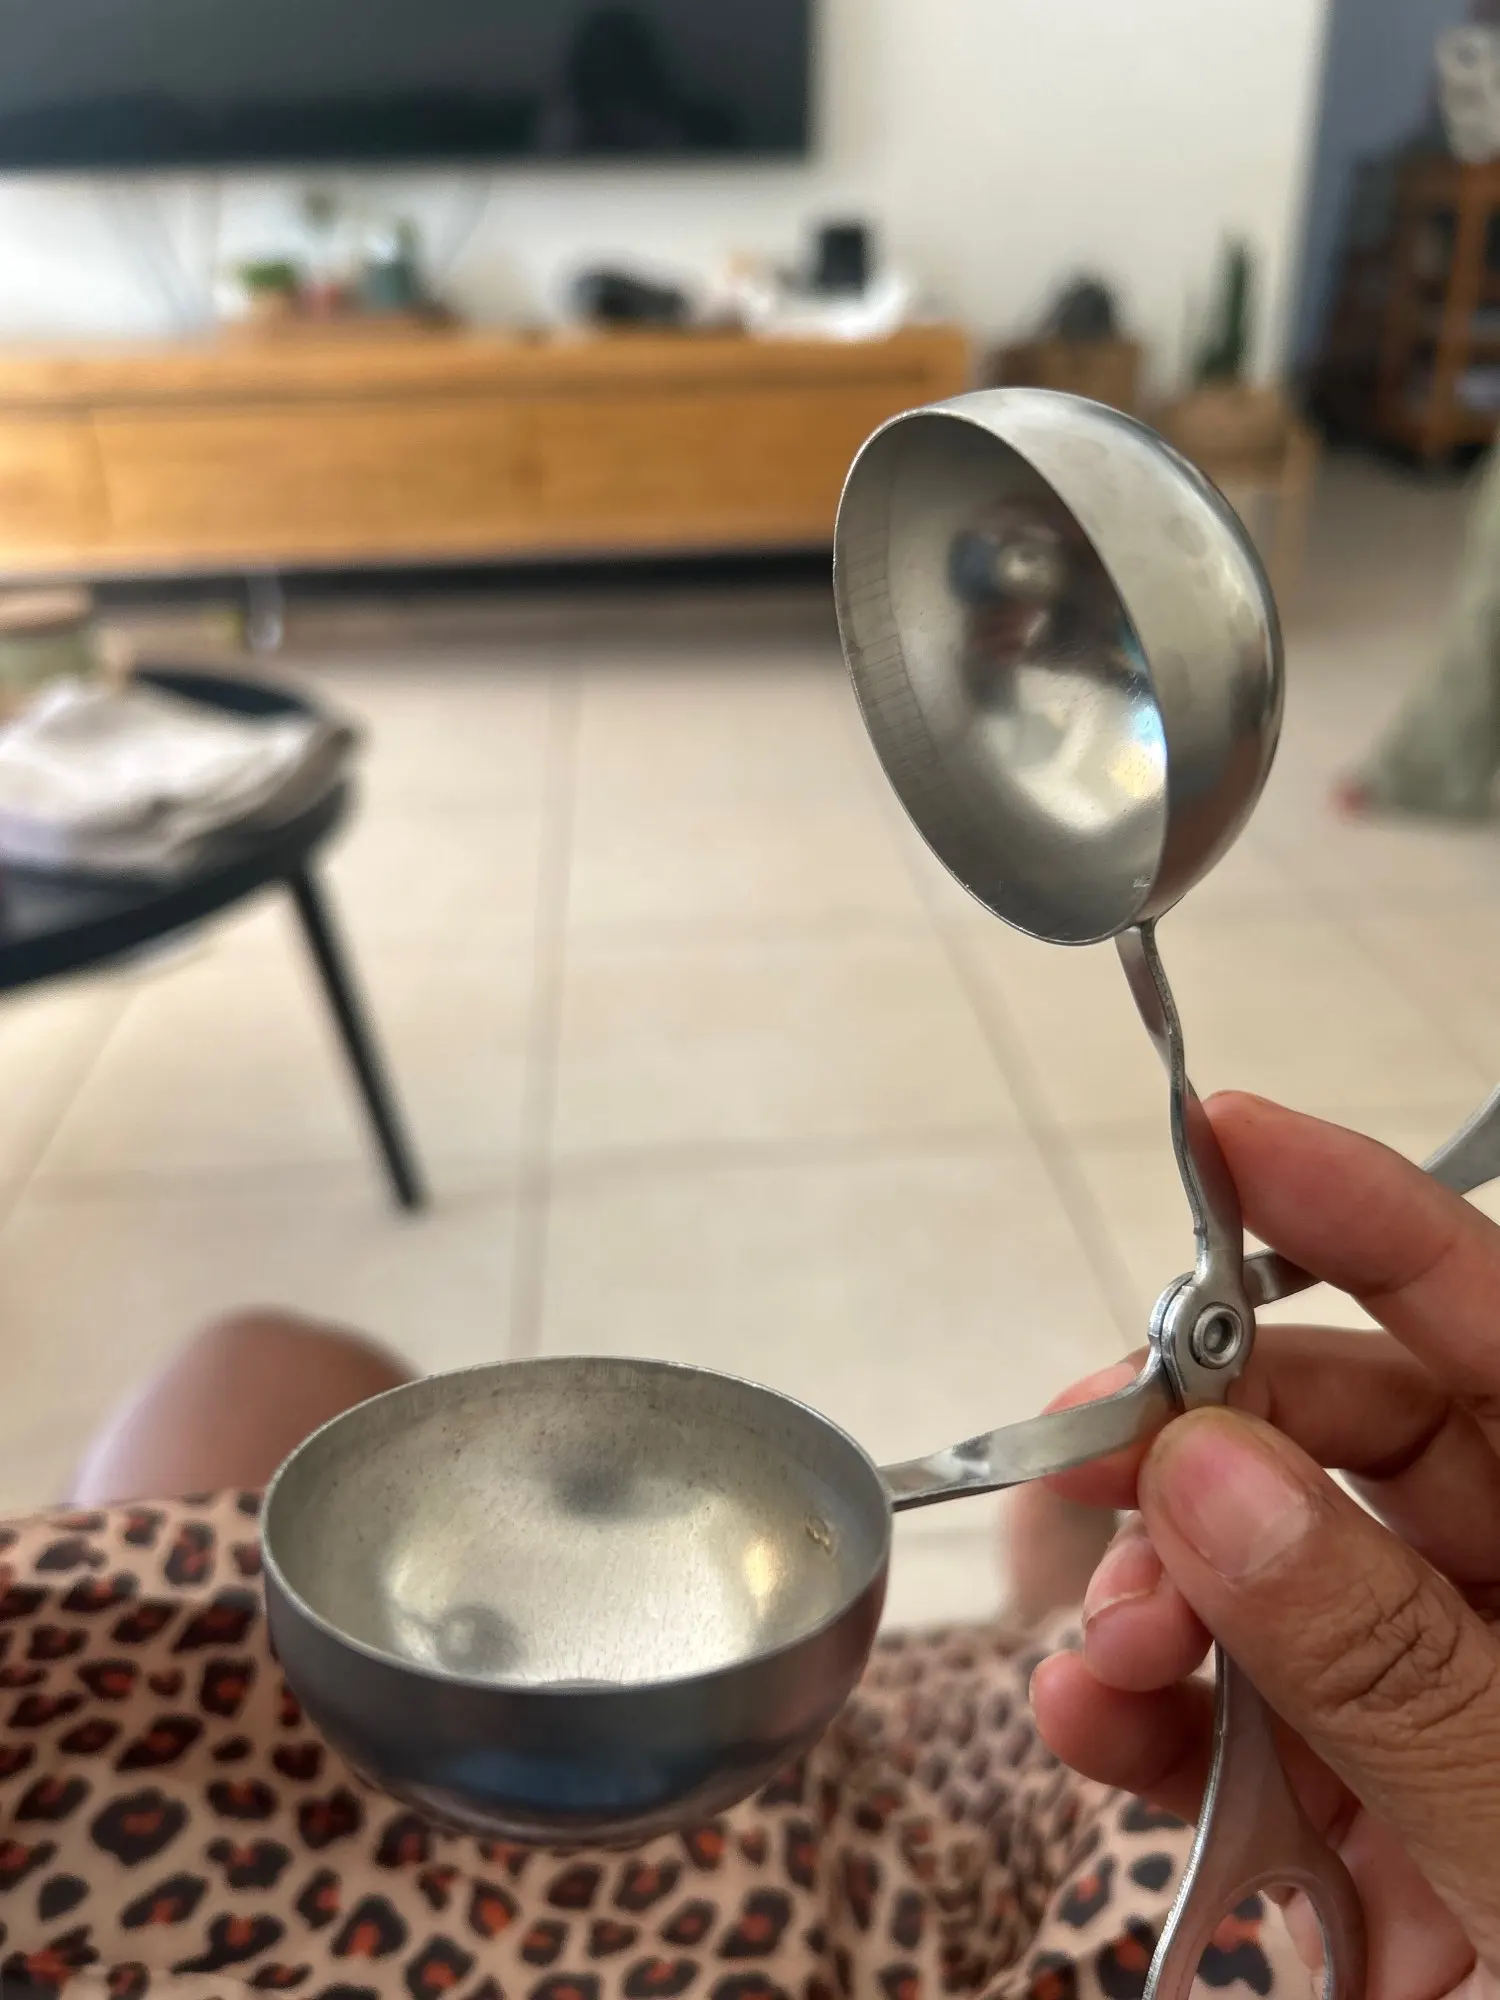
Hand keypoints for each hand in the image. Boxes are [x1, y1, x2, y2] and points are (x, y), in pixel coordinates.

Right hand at [1030, 1092, 1499, 1997]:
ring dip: (1162, 1589)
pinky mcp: (1391, 1825)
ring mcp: (1466, 1714)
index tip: (1224, 1132)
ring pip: (1283, 1578)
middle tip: (1091, 1458)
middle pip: (1366, 1442)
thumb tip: (1210, 1473)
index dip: (1372, 1220)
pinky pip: (1255, 1721)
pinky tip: (1100, 1727)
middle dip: (1214, 1434)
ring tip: (1097, 1652)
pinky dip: (1164, 1714)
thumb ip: (1397, 1664)